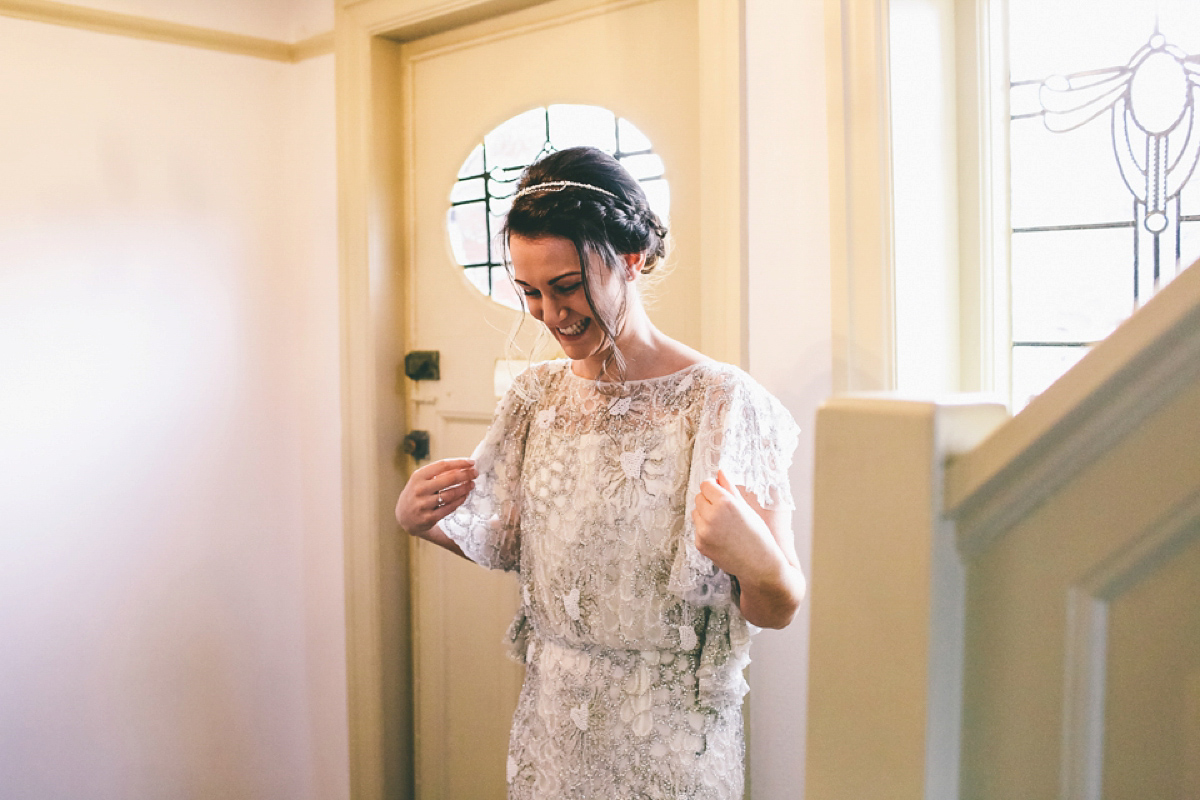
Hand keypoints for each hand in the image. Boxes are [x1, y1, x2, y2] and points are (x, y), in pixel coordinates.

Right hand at [396, 458, 476, 535]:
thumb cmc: (417, 493)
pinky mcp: (429, 518)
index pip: (442, 465)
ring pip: (451, 494)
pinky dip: (460, 500)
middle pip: (449, 479)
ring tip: (472, 484)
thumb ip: (438, 473)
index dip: (459, 463)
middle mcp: (420, 489)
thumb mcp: (421, 480)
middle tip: (475, 473)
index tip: (471, 462)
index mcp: (418, 476)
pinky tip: (465, 495)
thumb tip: (462, 466)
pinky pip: (449, 507)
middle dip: (466, 475)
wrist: (403, 516)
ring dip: (464, 488)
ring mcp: (424, 504)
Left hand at [692, 469, 782, 584]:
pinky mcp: (700, 544)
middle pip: (699, 497)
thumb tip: (719, 472)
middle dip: (709, 500)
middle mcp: (711, 516)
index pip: (706, 484)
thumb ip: (730, 488)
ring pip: (696, 512)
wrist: (759, 564)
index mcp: (725, 503)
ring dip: (705, 514)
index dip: (714, 487)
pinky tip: (721, 536)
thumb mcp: (746, 507)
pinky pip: (697, 528)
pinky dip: (705, 530)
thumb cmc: (757, 534)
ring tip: (724, 524)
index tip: (722, 494)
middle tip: (726, 511)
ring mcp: (703, 531)